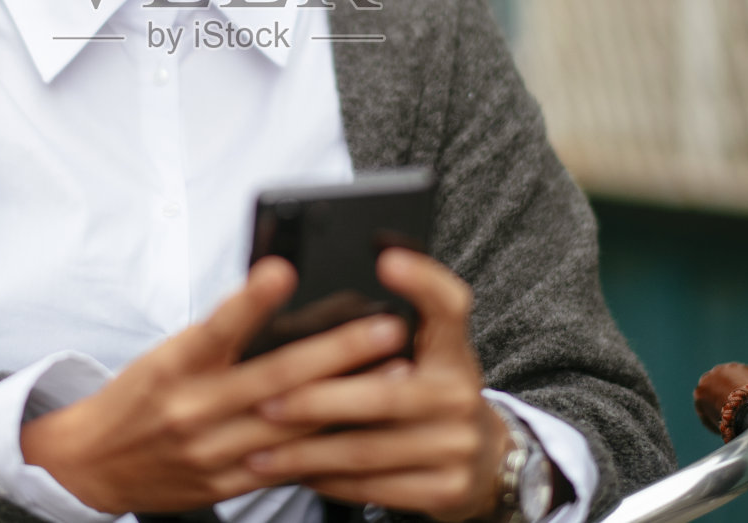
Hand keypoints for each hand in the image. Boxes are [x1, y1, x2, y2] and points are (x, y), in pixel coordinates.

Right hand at [19, 257, 410, 514]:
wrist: (93, 463)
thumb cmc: (140, 395)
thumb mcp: (167, 352)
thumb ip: (221, 334)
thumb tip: (277, 293)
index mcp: (175, 365)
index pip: (217, 326)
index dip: (251, 299)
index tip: (285, 270)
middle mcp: (194, 408)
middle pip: (274, 377)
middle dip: (337, 352)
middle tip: (386, 327)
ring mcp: (213, 451)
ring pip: (292, 424)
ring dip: (350, 400)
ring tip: (396, 377)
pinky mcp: (227, 483)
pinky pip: (287, 464)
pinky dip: (329, 446)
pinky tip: (366, 429)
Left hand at [244, 249, 511, 521]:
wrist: (487, 460)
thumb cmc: (434, 392)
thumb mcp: (428, 353)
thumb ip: (388, 327)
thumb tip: (337, 286)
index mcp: (453, 350)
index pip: (450, 305)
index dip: (422, 280)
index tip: (385, 258)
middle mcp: (461, 394)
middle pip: (384, 394)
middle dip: (317, 399)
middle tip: (264, 400)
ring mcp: (457, 446)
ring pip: (369, 450)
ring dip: (307, 451)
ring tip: (259, 448)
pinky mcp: (445, 490)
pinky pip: (374, 488)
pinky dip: (328, 480)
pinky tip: (295, 471)